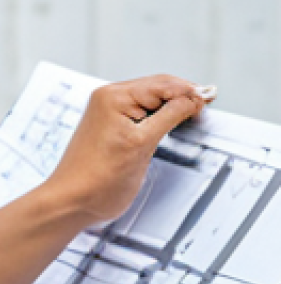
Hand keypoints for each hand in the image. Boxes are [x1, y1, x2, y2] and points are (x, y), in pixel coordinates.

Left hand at [43, 76, 211, 225]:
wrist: (74, 198)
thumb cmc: (99, 176)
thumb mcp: (143, 143)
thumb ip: (170, 116)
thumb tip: (192, 97)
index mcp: (114, 96)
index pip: (161, 84)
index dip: (188, 90)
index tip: (210, 98)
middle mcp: (108, 98)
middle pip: (155, 88)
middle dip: (182, 95)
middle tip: (209, 104)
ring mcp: (108, 111)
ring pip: (149, 99)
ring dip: (172, 103)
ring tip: (194, 112)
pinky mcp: (110, 125)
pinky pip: (140, 111)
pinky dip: (159, 114)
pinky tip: (172, 120)